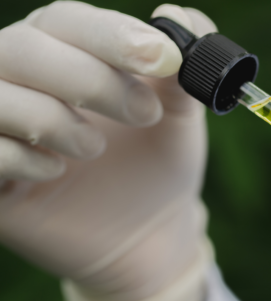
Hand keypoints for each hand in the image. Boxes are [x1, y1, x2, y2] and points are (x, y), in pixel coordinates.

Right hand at [0, 1, 214, 300]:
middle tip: (145, 112)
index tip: (161, 57)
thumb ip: (180, 70)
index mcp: (69, 57)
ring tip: (97, 148)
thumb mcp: (179, 117)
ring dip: (54, 118)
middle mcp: (25, 84)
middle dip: (90, 78)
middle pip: (24, 47)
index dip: (110, 35)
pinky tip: (57, 171)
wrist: (150, 235)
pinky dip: (21, 156)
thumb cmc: (160, 167)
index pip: (66, 21)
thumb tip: (178, 16)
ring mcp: (2, 130)